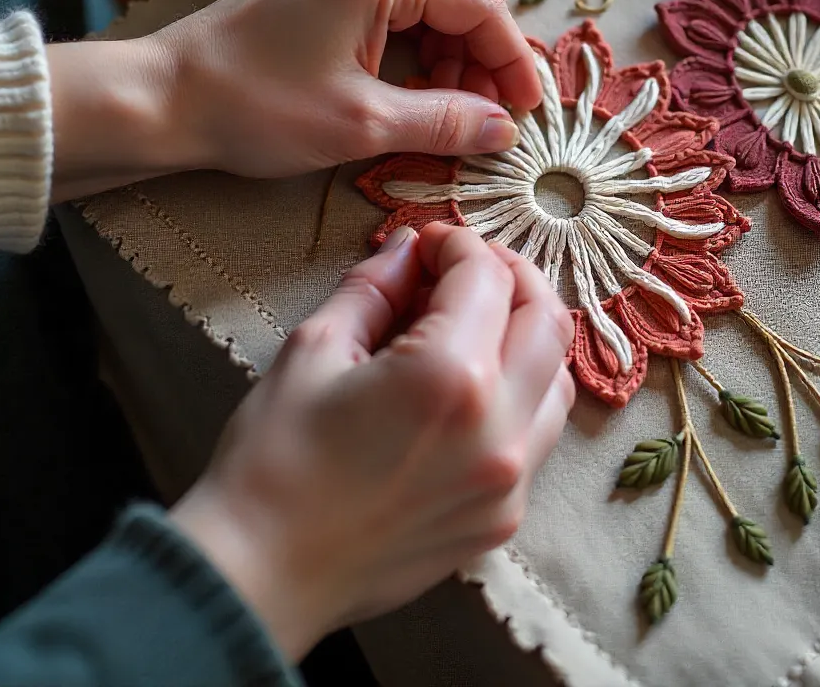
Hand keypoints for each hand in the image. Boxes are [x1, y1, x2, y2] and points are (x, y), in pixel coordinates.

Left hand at [48, 0, 540, 199]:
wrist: (163, 96)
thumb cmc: (256, 105)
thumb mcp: (364, 122)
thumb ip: (447, 121)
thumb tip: (505, 130)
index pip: (479, 6)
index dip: (512, 62)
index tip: (529, 111)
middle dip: (483, 61)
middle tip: (493, 121)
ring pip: (427, 4)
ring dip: (450, 57)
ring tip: (459, 114)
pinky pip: (393, 7)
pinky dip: (415, 48)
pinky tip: (420, 90)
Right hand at [171, 223, 574, 659]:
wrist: (263, 574)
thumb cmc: (273, 460)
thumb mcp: (313, 349)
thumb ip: (374, 288)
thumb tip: (409, 250)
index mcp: (448, 377)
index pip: (486, 277)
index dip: (457, 244)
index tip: (426, 245)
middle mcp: (499, 428)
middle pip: (546, 317)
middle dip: (509, 275)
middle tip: (462, 269)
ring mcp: (510, 480)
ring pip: (557, 376)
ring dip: (525, 334)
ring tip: (474, 325)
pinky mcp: (504, 516)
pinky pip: (538, 433)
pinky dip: (520, 392)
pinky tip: (471, 390)